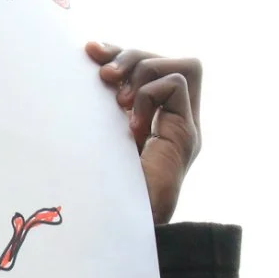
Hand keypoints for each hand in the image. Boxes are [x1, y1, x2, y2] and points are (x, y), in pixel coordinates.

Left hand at [85, 42, 201, 224]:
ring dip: (142, 72)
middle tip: (103, 76)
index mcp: (150, 117)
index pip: (147, 65)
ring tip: (118, 103)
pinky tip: (132, 125)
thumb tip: (90, 53)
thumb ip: (100, 99)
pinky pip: (177, 83)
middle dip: (131, 55)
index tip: (90, 51)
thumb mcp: (93, 129)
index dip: (121, 52)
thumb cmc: (93, 184)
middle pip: (165, 59)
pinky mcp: (188, 136)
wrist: (112, 226)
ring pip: (181, 65)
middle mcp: (173, 120)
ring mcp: (185, 128)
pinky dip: (149, 94)